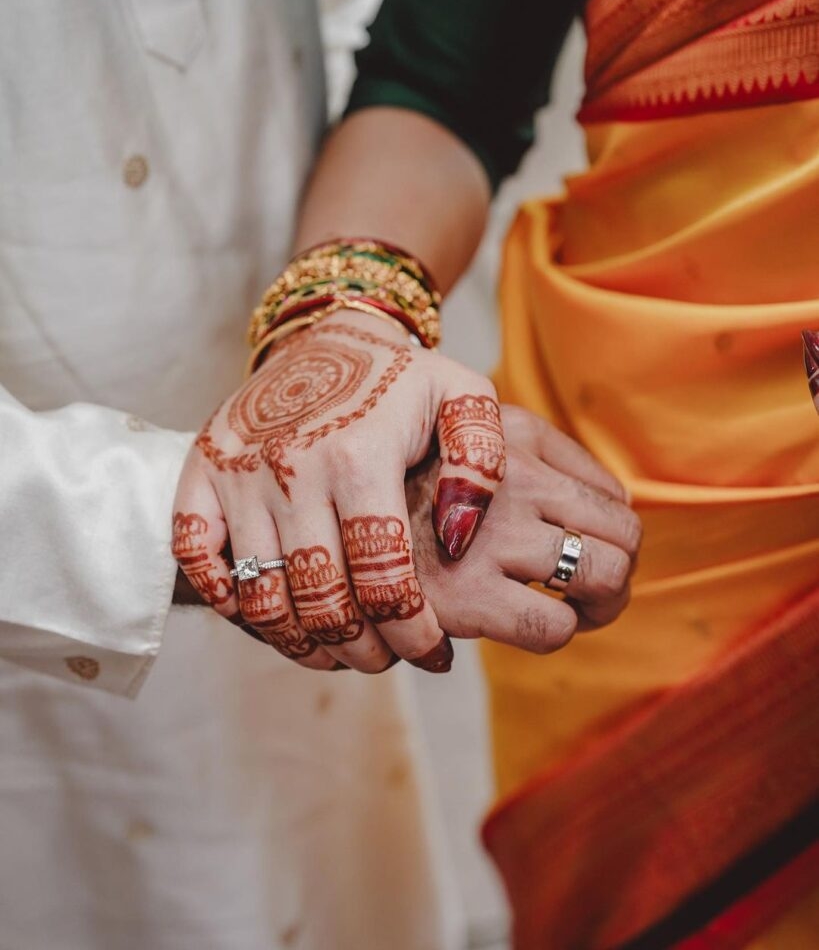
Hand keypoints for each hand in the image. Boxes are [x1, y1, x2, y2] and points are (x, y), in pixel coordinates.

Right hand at [172, 310, 505, 672]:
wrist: (326, 333)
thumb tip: (459, 536)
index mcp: (360, 457)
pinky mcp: (201, 469)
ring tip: (339, 651)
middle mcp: (292, 469)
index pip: (383, 577)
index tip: (433, 653)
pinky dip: (226, 600)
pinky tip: (269, 614)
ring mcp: (239, 472)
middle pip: (320, 599)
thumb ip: (482, 462)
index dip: (411, 632)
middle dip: (361, 650)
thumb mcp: (465, 396)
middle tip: (386, 657)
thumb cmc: (401, 379)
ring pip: (258, 595)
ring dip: (300, 643)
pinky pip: (195, 557)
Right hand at [406, 405, 641, 649]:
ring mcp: (491, 536)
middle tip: (591, 598)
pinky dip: (551, 635)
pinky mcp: (464, 593)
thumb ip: (537, 448)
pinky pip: (551, 626)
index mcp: (517, 437)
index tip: (590, 557)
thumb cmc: (393, 462)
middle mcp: (514, 480)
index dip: (617, 538)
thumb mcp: (462, 421)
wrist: (304, 488)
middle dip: (618, 580)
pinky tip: (517, 628)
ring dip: (596, 610)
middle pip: (623, 542)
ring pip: (601, 581)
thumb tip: (616, 503)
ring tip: (567, 616)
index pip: (614, 498)